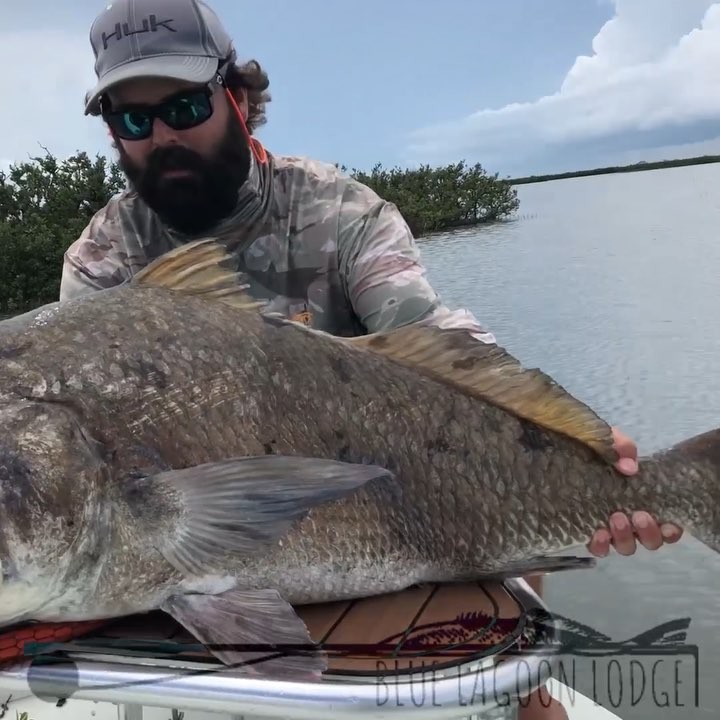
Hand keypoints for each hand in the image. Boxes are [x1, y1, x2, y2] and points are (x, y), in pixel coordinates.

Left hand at [587, 427, 682, 556]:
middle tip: (638, 515)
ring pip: (627, 547)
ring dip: (625, 537)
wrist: (559, 444)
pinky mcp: (585, 532)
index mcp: (641, 499)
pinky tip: (598, 533)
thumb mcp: (608, 440)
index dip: (672, 531)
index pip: (667, 525)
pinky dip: (602, 545)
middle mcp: (629, 518)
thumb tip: (630, 468)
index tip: (668, 524)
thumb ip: (622, 447)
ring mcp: (608, 528)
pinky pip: (598, 548)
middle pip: (650, 541)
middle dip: (648, 532)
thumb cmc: (590, 447)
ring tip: (616, 518)